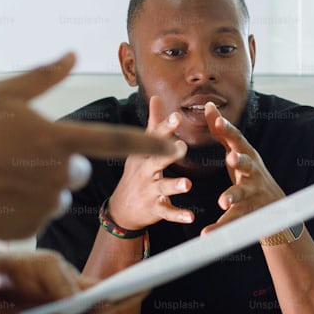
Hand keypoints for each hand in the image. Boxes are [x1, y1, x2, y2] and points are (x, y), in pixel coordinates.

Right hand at [0, 53, 182, 239]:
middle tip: (20, 155)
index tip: (178, 145)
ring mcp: (41, 204)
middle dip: (58, 165)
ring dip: (38, 188)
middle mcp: (56, 174)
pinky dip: (20, 209)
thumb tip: (73, 54)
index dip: (151, 143)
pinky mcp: (25, 227)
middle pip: (78, 172)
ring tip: (1, 175)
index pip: (117, 141)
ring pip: (56, 196)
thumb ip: (46, 76)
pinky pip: (36, 218)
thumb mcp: (6, 93)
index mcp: (57, 138)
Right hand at [106, 95, 192, 230]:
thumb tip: (157, 96)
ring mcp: (149, 190)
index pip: (154, 138)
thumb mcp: (141, 147)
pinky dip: (179, 214)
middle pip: (156, 160)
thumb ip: (154, 123)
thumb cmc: (137, 172)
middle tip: (182, 147)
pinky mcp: (155, 208)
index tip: (177, 117)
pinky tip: (191, 216)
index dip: (166, 128)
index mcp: (145, 154)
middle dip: (168, 153)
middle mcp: (146, 171)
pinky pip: (168, 211)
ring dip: (175, 185)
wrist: (122, 208)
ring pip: (163, 187)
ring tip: (187, 184)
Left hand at [200, 103, 284, 234]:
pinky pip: (232, 220)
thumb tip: (209, 106)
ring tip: (222, 201)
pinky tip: (206, 234)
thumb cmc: (250, 173)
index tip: (218, 121)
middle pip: (247, 164)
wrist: (275, 205)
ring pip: (242, 193)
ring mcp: (252, 192)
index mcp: (247, 156)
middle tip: (232, 158)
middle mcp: (252, 172)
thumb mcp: (238, 151)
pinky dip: (219, 227)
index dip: (228, 131)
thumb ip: (222, 131)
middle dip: (240, 160)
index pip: (237, 140)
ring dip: (233, 196)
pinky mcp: (248, 212)